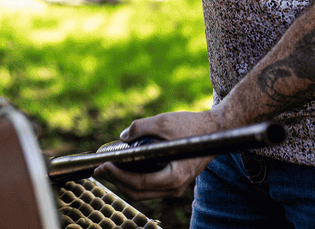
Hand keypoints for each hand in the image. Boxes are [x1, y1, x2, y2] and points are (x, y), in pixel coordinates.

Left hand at [93, 109, 223, 200]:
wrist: (215, 130)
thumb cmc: (192, 126)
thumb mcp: (164, 121)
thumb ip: (141, 127)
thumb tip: (123, 137)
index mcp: (174, 177)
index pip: (138, 183)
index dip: (118, 175)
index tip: (103, 166)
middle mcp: (175, 187)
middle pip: (138, 193)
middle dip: (116, 181)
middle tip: (99, 170)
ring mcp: (175, 186)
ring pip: (143, 191)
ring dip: (124, 181)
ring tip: (109, 168)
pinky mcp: (175, 180)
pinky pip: (151, 185)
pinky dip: (136, 178)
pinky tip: (126, 166)